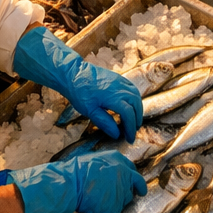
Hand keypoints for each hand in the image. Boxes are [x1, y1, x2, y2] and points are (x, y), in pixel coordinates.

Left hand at [12, 27, 143, 142]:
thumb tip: (117, 134)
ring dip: (138, 109)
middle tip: (133, 130)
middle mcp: (121, 88)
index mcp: (114, 97)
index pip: (129, 115)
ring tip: (134, 120)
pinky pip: (132, 88)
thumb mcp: (90, 111)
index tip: (130, 138)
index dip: (131, 128)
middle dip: (137, 119)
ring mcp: (120, 81)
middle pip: (136, 105)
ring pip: (136, 96)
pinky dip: (135, 98)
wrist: (74, 74)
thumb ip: (105, 122)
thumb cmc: (80, 93)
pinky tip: (131, 104)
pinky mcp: (118, 78)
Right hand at [69, 151, 147, 212]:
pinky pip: (114, 210)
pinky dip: (107, 210)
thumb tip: (109, 172)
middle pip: (136, 183)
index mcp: (118, 160)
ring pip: (125, 199)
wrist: (72, 184)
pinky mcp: (116, 206)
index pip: (132, 169)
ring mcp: (122, 190)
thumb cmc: (77, 172)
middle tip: (140, 193)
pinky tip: (97, 205)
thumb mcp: (96, 159)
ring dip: (118, 200)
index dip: (133, 177)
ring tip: (101, 199)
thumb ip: (108, 165)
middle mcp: (124, 174)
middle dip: (139, 188)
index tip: (136, 182)